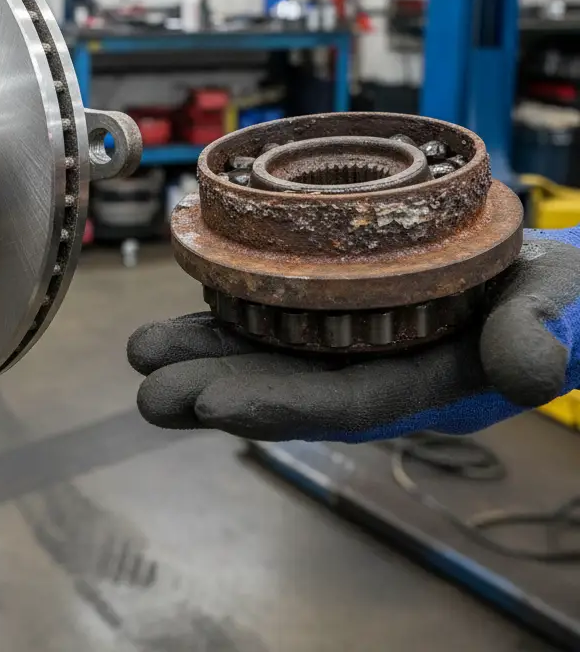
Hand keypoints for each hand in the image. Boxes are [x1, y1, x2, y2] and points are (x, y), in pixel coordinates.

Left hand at [127, 228, 579, 442]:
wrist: (552, 279)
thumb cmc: (560, 294)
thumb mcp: (560, 308)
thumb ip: (541, 338)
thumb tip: (526, 374)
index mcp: (433, 386)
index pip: (346, 404)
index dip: (278, 405)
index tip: (210, 404)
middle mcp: (385, 378)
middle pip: (291, 391)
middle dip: (217, 392)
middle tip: (147, 391)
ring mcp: (363, 351)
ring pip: (276, 359)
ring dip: (209, 358)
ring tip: (145, 356)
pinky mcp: (349, 322)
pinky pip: (283, 328)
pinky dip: (234, 324)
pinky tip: (189, 322)